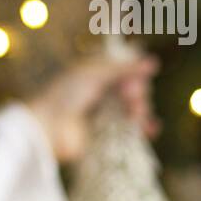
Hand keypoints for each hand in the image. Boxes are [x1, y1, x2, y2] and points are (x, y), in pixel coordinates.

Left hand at [25, 54, 158, 161]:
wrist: (47, 128)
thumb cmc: (64, 95)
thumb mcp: (94, 74)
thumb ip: (124, 68)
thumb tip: (154, 62)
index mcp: (97, 75)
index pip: (127, 71)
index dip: (134, 74)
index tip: (133, 78)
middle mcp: (103, 95)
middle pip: (134, 91)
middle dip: (138, 93)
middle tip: (130, 97)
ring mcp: (106, 117)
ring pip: (136, 111)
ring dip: (142, 111)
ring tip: (135, 114)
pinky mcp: (108, 138)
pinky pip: (134, 133)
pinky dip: (146, 130)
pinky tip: (151, 129)